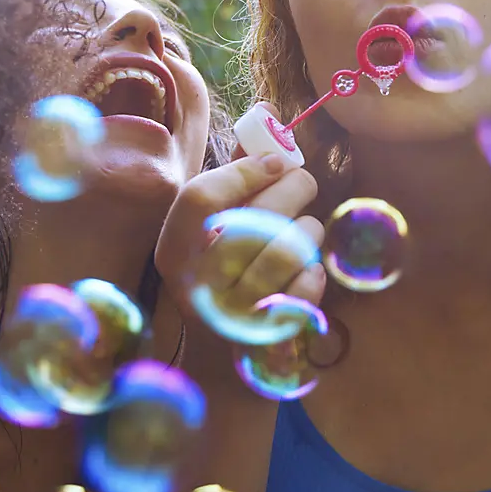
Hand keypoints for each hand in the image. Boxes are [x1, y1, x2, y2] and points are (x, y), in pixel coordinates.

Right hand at [154, 151, 325, 354]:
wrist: (218, 360)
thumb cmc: (220, 278)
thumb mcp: (208, 234)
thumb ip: (232, 183)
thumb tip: (270, 131)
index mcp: (176, 252)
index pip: (200, 198)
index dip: (244, 172)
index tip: (275, 162)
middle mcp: (197, 285)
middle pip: (253, 218)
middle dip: (293, 189)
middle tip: (303, 184)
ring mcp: (232, 316)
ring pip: (287, 251)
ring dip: (308, 230)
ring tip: (307, 228)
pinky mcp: (268, 338)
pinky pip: (305, 290)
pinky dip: (314, 271)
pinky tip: (307, 268)